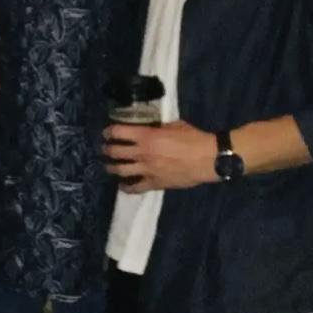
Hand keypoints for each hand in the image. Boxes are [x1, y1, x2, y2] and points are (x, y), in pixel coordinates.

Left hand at [101, 120, 217, 193]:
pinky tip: (123, 185)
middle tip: (105, 149)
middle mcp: (142, 153)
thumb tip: (150, 127)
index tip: (106, 133)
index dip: (109, 132)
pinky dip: (127, 187)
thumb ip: (158, 127)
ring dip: (111, 167)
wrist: (208, 159)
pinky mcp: (155, 183)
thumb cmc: (194, 139)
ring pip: (120, 170)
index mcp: (147, 136)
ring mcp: (147, 170)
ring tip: (108, 166)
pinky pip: (136, 187)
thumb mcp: (174, 125)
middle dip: (106, 149)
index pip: (119, 132)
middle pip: (115, 152)